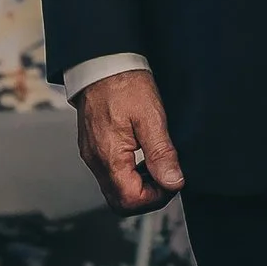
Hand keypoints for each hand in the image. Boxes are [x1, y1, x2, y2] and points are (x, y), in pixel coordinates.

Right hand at [73, 69, 184, 213]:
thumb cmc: (125, 84)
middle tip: (166, 176)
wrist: (102, 63)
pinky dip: (130, 174)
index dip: (156, 197)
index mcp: (109, 157)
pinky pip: (111, 175)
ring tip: (157, 164)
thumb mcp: (150, 117)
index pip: (130, 200)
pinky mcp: (93, 148)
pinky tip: (143, 155)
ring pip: (115, 190)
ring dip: (139, 186)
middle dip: (147, 196)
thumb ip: (161, 153)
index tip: (172, 180)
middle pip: (120, 202)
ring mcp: (92, 156)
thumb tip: (173, 182)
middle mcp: (96, 161)